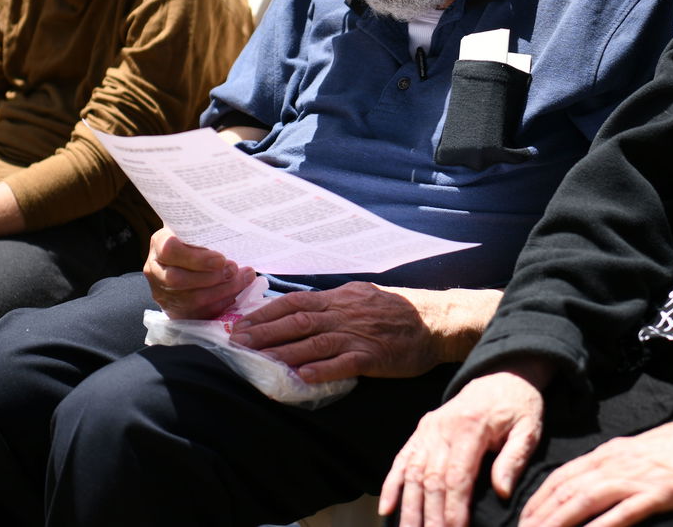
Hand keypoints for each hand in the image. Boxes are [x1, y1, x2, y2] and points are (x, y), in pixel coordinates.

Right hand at [143, 228, 254, 319]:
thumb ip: (206, 229)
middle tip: (234, 270)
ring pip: (190, 299)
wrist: (183, 258)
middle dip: (211, 277)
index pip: (170, 250)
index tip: (221, 259)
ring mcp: (162, 292)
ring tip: (241, 280)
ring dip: (221, 291)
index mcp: (159, 243)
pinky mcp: (173, 310)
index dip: (196, 258)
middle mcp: (155, 270)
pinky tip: (234, 293)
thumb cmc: (193, 238)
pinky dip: (219, 303)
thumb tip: (235, 226)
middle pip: (177, 280)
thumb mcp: (194, 228)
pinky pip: (197, 313)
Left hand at [229, 282, 495, 381]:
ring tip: (258, 359)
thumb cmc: (396, 311)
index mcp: (339, 298)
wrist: (433, 321)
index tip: (242, 323)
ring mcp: (357, 335)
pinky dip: (320, 369)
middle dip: (264, 332)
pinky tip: (301, 376)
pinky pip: (342, 363)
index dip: (265, 313)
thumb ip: (332, 302)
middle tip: (238, 343)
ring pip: (313, 342)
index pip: (294, 303)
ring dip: (282, 351)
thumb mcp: (360, 296)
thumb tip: (299, 308)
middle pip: (296, 321)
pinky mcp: (372, 355)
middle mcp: (343, 313)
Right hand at [381, 366, 549, 526]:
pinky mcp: (421, 431)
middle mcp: (443, 427)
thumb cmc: (518, 407)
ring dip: (408, 507)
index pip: (458, 475)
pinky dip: (391, 485)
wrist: (502, 376)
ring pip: (413, 473)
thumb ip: (514, 459)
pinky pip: (402, 459)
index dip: (454, 507)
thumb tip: (501, 491)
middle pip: (431, 479)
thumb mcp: (528, 429)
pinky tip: (386, 509)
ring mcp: (428, 429)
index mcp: (471, 427)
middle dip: (430, 515)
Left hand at [518, 416, 672, 526]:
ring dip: (558, 522)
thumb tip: (596, 488)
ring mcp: (637, 476)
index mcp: (611, 453)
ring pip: (585, 500)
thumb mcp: (645, 454)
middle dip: (539, 514)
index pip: (563, 476)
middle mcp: (617, 462)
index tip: (522, 520)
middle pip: (566, 489)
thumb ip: (620, 469)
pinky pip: (623, 512)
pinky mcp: (661, 492)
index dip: (539, 499)